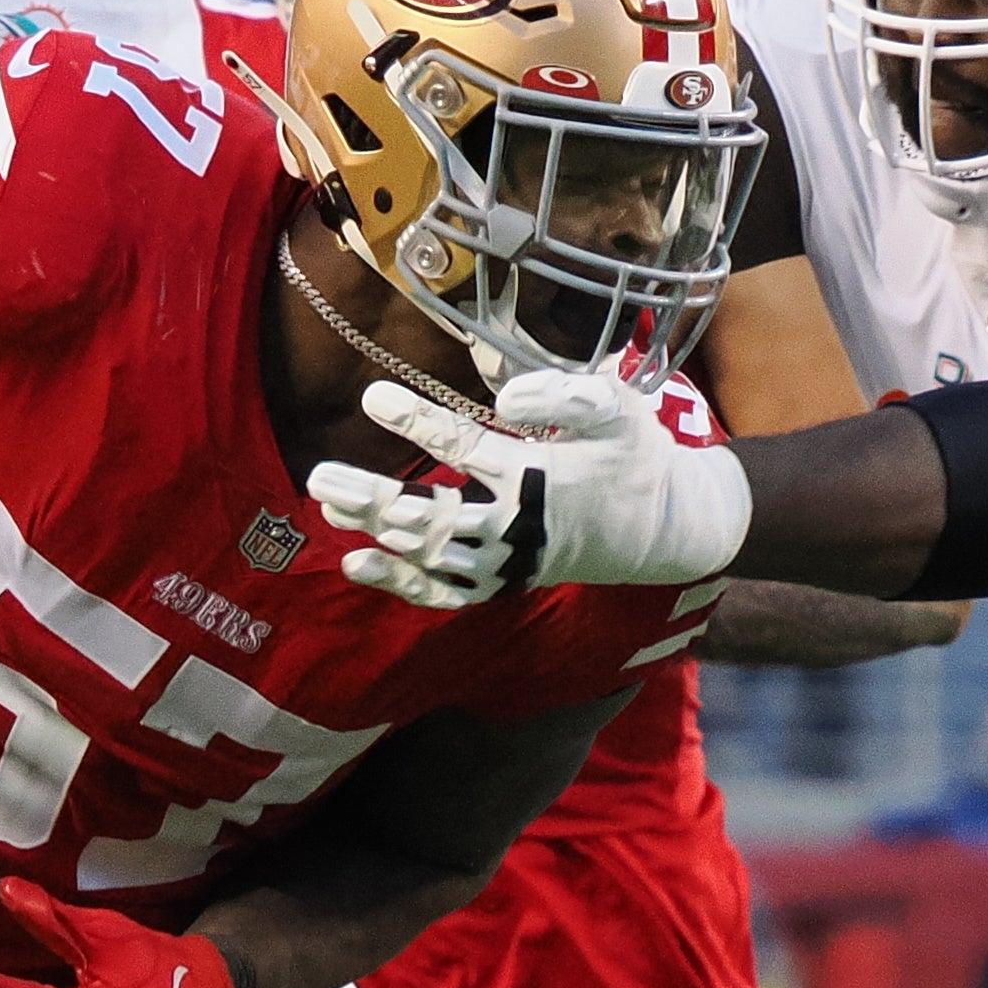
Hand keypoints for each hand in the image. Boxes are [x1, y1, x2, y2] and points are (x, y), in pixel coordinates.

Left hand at [315, 368, 749, 608]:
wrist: (666, 527)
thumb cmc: (637, 454)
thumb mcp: (617, 408)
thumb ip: (564, 393)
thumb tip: (502, 396)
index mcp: (540, 475)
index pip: (465, 447)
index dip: (417, 421)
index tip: (372, 396)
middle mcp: (518, 525)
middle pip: (433, 517)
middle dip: (374, 498)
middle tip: (320, 478)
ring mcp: (510, 561)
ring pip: (432, 555)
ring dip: (378, 533)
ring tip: (328, 505)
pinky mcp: (507, 581)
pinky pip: (447, 593)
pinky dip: (402, 584)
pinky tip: (358, 563)